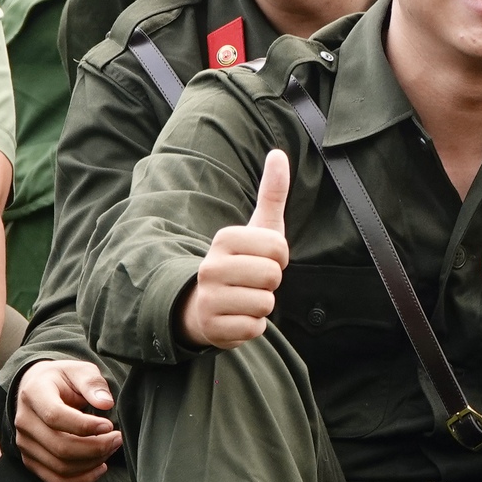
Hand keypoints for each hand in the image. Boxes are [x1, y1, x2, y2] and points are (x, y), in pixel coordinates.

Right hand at [14, 359, 120, 481]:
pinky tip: (100, 467)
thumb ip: (93, 383)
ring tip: (112, 448)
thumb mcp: (79, 370)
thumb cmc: (63, 379)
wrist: (37, 388)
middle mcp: (24, 422)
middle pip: (60, 447)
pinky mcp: (31, 460)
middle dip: (97, 447)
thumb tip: (106, 403)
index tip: (109, 425)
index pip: (55, 416)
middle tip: (118, 438)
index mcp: (34, 394)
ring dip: (93, 462)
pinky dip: (82, 480)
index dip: (85, 425)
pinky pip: (56, 481)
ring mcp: (25, 444)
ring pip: (61, 467)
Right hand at [178, 150, 290, 349]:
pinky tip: (237, 317)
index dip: (279, 257)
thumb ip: (272, 192)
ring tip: (244, 298)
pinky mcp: (213, 328)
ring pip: (266, 304)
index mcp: (224, 239)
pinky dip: (253, 326)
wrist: (203, 305)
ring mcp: (209, 298)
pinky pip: (256, 328)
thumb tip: (279, 153)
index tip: (261, 259)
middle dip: (271, 282)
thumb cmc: (241, 263)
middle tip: (252, 281)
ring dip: (263, 305)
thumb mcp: (257, 227)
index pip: (279, 249)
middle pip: (272, 277)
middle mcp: (210, 267)